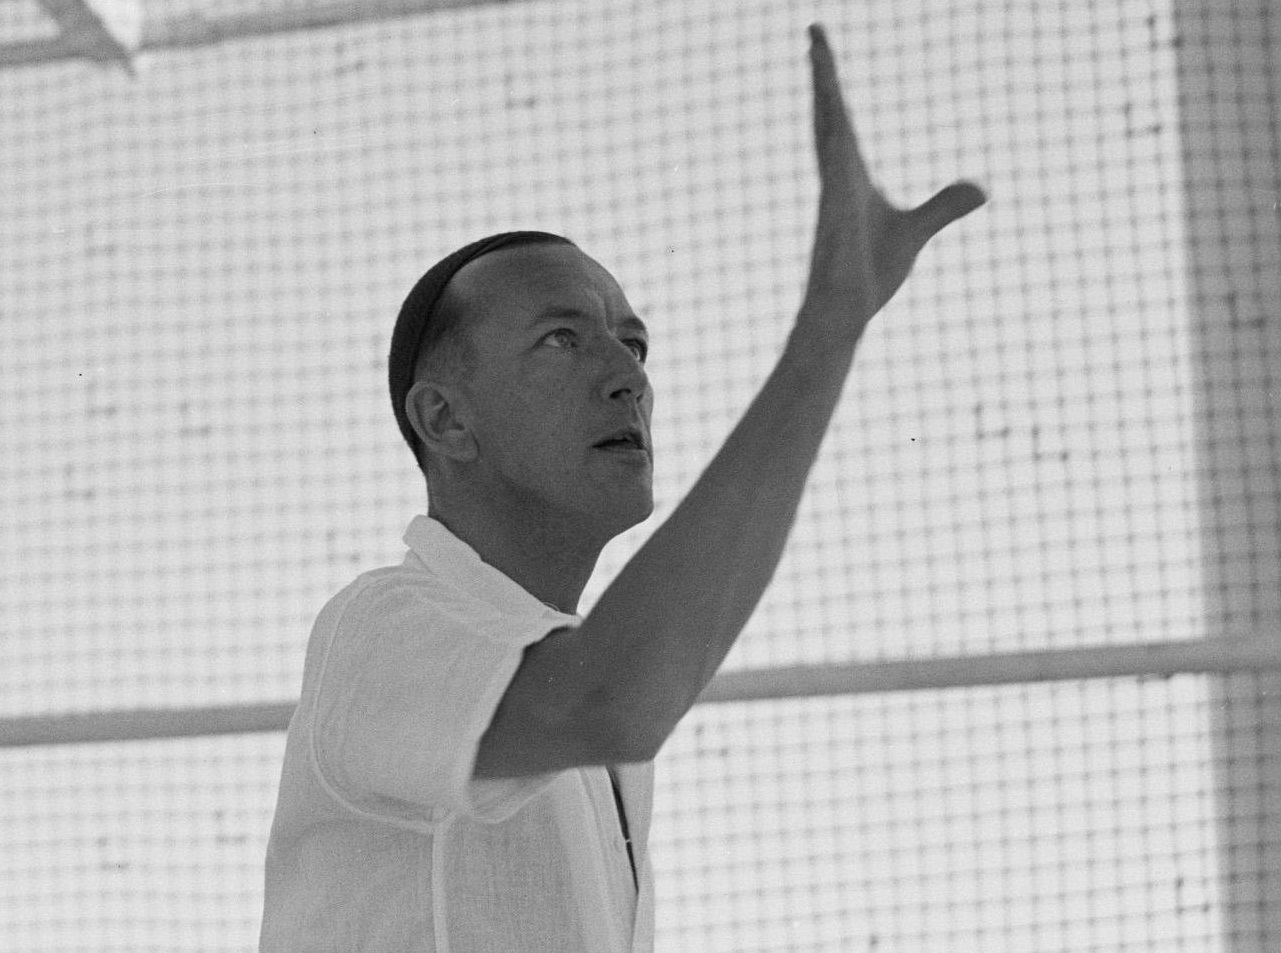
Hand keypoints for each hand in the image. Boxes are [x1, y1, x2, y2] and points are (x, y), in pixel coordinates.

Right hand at [803, 23, 985, 329]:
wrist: (846, 314)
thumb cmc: (869, 274)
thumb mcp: (916, 231)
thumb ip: (945, 206)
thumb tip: (981, 190)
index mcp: (849, 175)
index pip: (839, 117)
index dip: (830, 80)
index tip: (819, 45)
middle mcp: (837, 178)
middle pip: (828, 114)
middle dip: (821, 73)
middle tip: (814, 32)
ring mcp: (832, 197)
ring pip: (828, 136)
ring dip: (824, 98)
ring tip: (819, 58)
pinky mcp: (835, 222)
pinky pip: (834, 178)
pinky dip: (834, 150)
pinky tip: (836, 126)